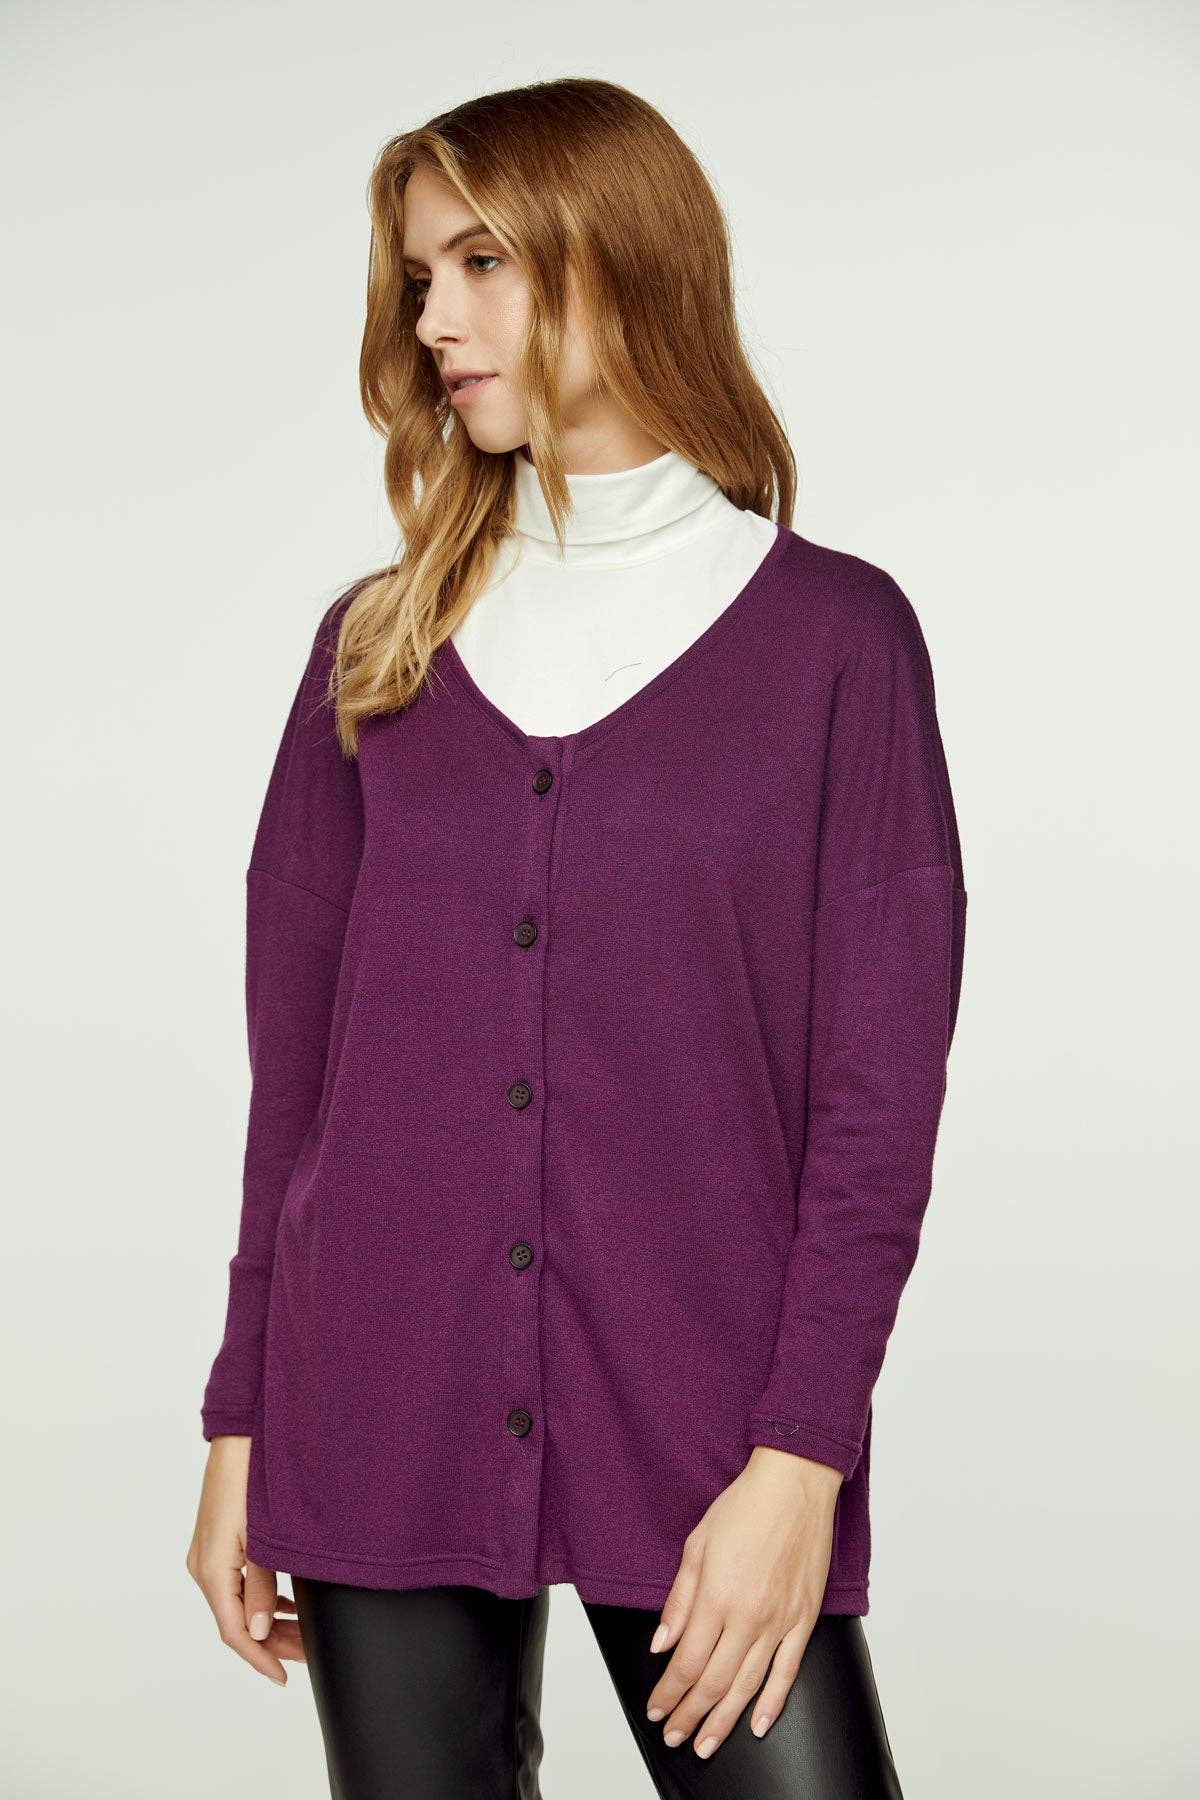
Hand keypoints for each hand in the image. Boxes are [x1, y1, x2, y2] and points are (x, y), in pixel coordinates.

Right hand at [186, 1435, 305, 1685]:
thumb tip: (260, 1632)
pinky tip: (287, 1605)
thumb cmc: (252, 1479)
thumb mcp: (263, 1538)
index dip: (261, 1658)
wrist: (240, 1436)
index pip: (234, 1631)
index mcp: (211, 1569)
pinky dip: (261, 1599)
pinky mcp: (217, 1542)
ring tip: (303, 1635)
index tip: (285, 1677)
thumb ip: (261, 1587)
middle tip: (307, 1656)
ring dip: (268, 1622)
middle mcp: (203, 1566)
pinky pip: (237, 1584)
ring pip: (237, 1603)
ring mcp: (208, 1554)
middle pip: (236, 1620)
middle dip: (271, 1643)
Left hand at [643, 1445, 842, 1758]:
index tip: (655, 1709)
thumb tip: (663, 1643)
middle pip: (714, 1682)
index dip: (669, 1693)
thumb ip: (679, 1599)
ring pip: (747, 1686)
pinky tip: (758, 1724)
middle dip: (689, 1715)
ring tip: (705, 1744)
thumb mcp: (697, 1545)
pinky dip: (772, 1702)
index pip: (686, 1663)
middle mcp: (749, 1616)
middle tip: (674, 1737)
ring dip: (723, 1720)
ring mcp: (780, 1621)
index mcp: (717, 1597)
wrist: (795, 1485)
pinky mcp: (804, 1618)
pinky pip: (787, 1671)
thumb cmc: (744, 1507)